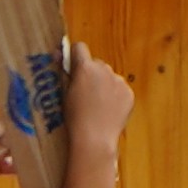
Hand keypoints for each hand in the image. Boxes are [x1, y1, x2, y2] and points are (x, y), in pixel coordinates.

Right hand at [62, 44, 134, 158]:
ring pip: (109, 76)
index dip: (75, 55)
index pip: (79, 47)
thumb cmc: (74, 118)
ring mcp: (119, 81)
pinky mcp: (129, 93)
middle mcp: (104, 70)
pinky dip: (114, 96)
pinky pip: (120, 89)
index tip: (73, 66)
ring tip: (97, 105)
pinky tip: (108, 111)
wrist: (95, 139)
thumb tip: (58, 53)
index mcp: (85, 68)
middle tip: (85, 93)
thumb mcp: (63, 93)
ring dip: (103, 84)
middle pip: (96, 63)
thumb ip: (63, 72)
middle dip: (91, 73)